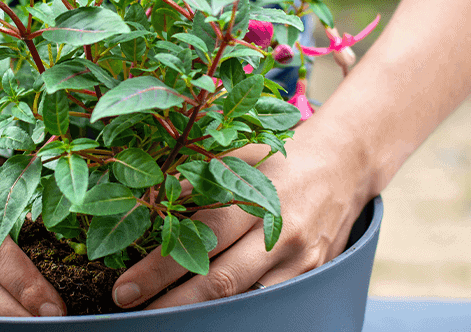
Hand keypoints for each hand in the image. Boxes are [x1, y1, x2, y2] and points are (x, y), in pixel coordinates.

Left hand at [110, 126, 369, 308]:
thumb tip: (150, 206)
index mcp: (256, 197)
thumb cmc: (279, 159)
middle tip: (133, 311)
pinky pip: (269, 302)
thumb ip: (196, 180)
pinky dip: (238, 311)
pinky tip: (208, 316)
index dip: (160, 267)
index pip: (200, 237)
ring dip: (203, 313)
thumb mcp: (238, 155)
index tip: (126, 287)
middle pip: (220, 281)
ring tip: (165, 318)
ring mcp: (300, 260)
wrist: (345, 163)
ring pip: (245, 299)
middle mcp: (280, 233)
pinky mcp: (313, 276)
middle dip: (172, 302)